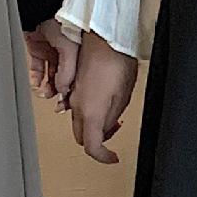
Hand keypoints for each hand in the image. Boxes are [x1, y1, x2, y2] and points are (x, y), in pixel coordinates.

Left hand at [25, 19, 77, 103]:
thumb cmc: (58, 20)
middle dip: (61, 90)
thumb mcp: (69, 50)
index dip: (74, 89)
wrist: (38, 8)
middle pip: (65, 77)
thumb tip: (64, 91)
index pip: (79, 76)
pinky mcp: (37, 48)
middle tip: (57, 102)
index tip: (69, 101)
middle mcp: (67, 52)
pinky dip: (36, 77)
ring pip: (51, 74)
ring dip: (48, 86)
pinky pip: (37, 67)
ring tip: (45, 93)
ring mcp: (52, 50)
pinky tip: (36, 84)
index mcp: (79, 52)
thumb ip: (67, 73)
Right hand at [69, 33, 139, 165]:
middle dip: (96, 141)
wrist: (104, 38)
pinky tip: (103, 102)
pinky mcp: (75, 85)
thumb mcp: (123, 97)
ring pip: (78, 122)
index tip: (112, 158)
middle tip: (114, 132)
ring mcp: (74, 95)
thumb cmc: (116, 62)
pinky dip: (89, 113)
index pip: (92, 147)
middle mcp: (78, 106)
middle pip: (81, 137)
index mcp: (91, 112)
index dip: (103, 157)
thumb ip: (112, 118)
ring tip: (111, 116)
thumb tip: (107, 130)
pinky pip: (77, 107)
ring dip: (93, 126)